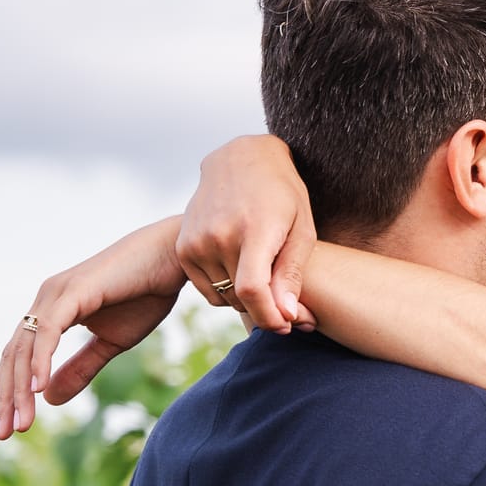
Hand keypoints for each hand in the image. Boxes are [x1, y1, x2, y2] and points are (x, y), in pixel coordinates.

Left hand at [0, 217, 188, 438]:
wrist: (173, 260)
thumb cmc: (146, 295)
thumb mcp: (111, 344)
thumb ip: (80, 369)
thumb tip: (48, 398)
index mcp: (52, 311)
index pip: (19, 355)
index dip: (6, 389)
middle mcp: (45, 300)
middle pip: (14, 355)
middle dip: (7, 397)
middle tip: (2, 434)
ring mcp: (55, 294)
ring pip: (25, 348)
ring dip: (20, 389)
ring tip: (19, 423)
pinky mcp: (72, 292)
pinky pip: (49, 332)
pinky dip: (40, 361)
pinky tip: (37, 389)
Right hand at [177, 134, 317, 331]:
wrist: (240, 160)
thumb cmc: (282, 195)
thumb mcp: (302, 229)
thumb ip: (292, 273)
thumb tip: (286, 316)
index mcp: (253, 230)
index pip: (253, 290)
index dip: (270, 316)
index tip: (286, 325)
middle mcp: (218, 236)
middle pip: (241, 298)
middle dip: (266, 311)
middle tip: (287, 306)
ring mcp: (196, 241)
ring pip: (225, 297)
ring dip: (247, 300)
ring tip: (267, 283)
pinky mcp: (183, 247)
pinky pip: (207, 289)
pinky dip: (226, 290)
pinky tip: (243, 272)